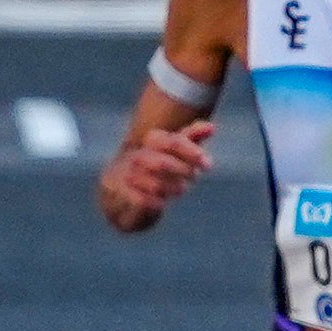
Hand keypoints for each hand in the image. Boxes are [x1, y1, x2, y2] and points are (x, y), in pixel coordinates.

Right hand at [99, 122, 213, 227]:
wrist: (119, 185)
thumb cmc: (155, 164)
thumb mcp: (174, 149)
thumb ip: (191, 137)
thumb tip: (212, 127)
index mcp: (152, 141)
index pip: (173, 142)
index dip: (192, 153)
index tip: (207, 164)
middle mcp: (138, 156)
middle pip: (163, 164)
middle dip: (183, 172)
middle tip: (193, 177)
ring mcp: (129, 176)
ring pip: (155, 185)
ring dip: (172, 188)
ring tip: (180, 189)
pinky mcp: (123, 195)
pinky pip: (142, 201)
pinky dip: (157, 202)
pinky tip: (164, 202)